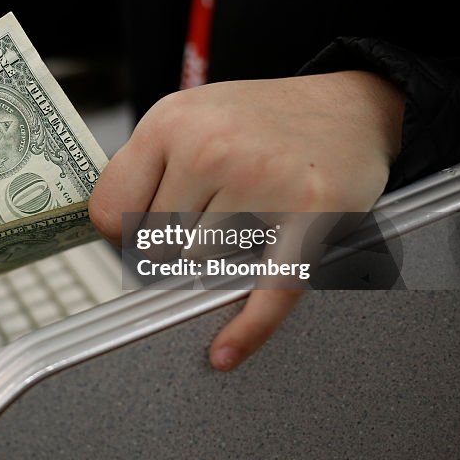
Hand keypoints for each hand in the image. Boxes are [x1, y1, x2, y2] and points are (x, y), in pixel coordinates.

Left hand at [88, 71, 404, 370]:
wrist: (350, 106)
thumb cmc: (260, 120)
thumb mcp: (189, 115)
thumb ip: (146, 165)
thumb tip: (109, 231)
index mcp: (170, 122)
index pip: (111, 211)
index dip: (122, 231)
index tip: (140, 233)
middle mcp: (210, 148)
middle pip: (156, 246)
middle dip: (178, 241)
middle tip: (212, 212)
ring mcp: (261, 181)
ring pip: (201, 265)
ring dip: (221, 255)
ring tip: (250, 214)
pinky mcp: (309, 216)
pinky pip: (267, 289)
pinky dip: (247, 329)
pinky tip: (225, 353)